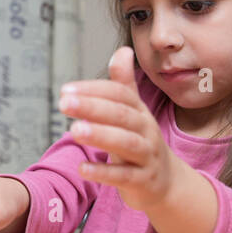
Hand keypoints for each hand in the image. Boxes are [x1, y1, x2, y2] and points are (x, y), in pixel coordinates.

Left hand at [58, 45, 177, 212]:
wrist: (166, 182)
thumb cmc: (141, 141)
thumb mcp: (134, 113)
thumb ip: (124, 84)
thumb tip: (123, 50)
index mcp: (139, 111)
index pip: (119, 94)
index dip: (94, 90)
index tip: (65, 90)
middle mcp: (146, 130)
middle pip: (121, 115)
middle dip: (93, 108)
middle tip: (64, 103)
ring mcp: (147, 156)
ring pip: (126, 143)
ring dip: (100, 135)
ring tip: (73, 130)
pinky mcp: (143, 180)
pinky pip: (124, 176)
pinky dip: (104, 173)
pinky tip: (82, 168)